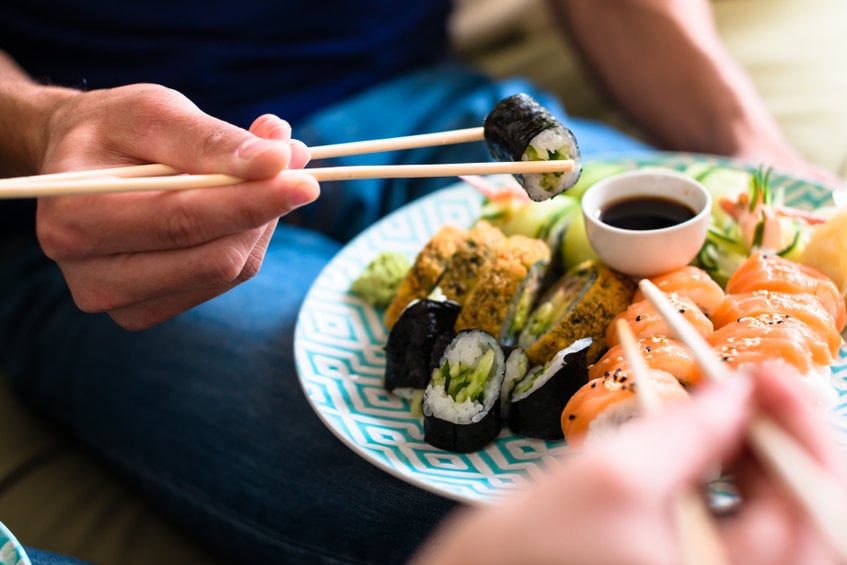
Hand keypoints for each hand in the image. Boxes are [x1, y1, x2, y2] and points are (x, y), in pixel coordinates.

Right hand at [34, 83, 318, 329]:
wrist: (79, 164)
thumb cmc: (114, 130)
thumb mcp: (154, 111)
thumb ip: (210, 139)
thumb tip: (278, 161)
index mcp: (75, 219)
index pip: (183, 221)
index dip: (251, 201)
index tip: (305, 180)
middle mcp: (91, 276)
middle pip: (213, 257)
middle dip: (263, 208)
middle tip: (292, 158)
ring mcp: (120, 304)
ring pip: (227, 271)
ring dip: (258, 221)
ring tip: (260, 172)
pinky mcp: (147, 312)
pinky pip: (223, 280)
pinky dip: (244, 240)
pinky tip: (235, 206)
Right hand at [411, 363, 845, 564]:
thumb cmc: (526, 548)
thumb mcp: (611, 475)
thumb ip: (686, 430)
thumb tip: (740, 389)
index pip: (812, 509)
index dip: (804, 433)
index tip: (771, 374)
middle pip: (805, 513)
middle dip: (787, 438)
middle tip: (756, 379)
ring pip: (776, 517)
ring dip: (764, 454)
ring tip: (733, 404)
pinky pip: (743, 525)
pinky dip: (739, 476)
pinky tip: (717, 442)